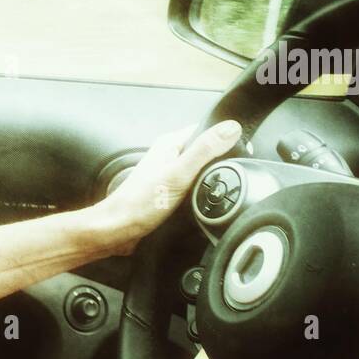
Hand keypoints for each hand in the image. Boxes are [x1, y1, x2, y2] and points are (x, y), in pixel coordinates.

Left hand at [100, 120, 242, 255]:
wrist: (118, 230)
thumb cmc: (139, 204)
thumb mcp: (179, 174)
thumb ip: (205, 150)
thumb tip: (231, 128)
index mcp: (170, 144)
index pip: (206, 129)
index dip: (225, 137)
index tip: (241, 149)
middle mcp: (169, 156)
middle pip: (206, 151)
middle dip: (220, 161)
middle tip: (229, 175)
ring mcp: (168, 174)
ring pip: (200, 171)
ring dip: (210, 179)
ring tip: (216, 190)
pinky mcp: (169, 192)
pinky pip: (193, 187)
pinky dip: (201, 193)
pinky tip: (205, 202)